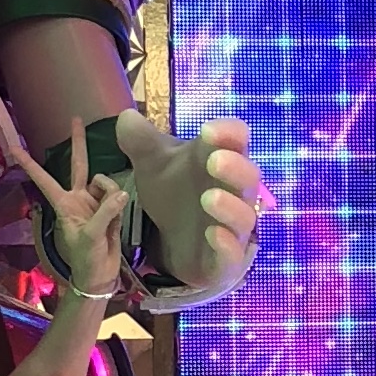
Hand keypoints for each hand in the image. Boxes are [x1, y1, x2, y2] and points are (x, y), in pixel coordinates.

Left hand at [11, 122, 130, 300]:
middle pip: (78, 164)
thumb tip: (120, 193)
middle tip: (76, 118)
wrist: (100, 274)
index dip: (30, 163)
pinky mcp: (111, 208)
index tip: (13, 147)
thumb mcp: (91, 236)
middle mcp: (78, 197)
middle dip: (78, 142)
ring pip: (106, 182)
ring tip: (110, 218)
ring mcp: (95, 201)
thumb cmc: (85, 258)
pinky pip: (118, 196)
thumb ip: (105, 212)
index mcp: (63, 204)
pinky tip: (116, 222)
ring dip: (111, 196)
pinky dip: (119, 206)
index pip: (44, 179)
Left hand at [110, 108, 263, 293]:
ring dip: (230, 206)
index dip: (228, 132)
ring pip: (244, 215)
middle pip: (248, 176)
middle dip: (234, 168)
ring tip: (208, 198)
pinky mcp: (227, 258)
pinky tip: (212, 234)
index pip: (237, 139)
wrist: (174, 243)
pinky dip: (226, 244)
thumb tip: (126, 117)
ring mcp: (234, 227)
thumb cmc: (173, 195)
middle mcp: (234, 193)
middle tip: (214, 161)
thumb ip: (139, 141)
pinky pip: (235, 253)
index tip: (207, 130)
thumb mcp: (153, 165)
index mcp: (220, 161)